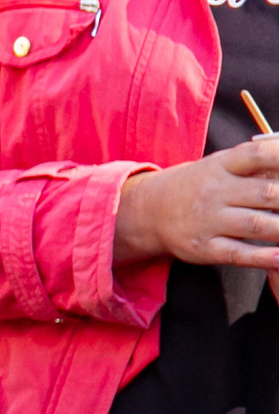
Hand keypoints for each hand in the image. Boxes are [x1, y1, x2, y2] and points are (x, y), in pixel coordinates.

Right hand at [115, 137, 278, 267]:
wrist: (147, 210)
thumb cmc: (198, 185)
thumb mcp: (219, 166)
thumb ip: (256, 164)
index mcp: (220, 166)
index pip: (257, 155)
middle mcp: (215, 191)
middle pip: (267, 193)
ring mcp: (208, 220)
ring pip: (259, 225)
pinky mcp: (204, 247)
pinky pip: (240, 253)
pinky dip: (266, 257)